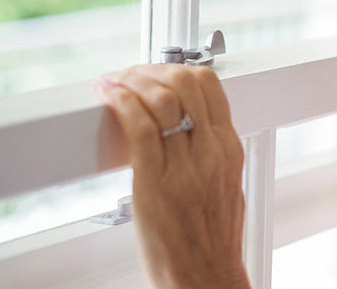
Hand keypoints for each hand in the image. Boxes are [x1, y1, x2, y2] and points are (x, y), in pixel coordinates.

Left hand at [95, 64, 249, 288]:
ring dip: (130, 81)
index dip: (178, 69)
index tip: (158, 73)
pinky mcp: (155, 182)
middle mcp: (211, 152)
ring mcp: (185, 167)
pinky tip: (107, 95)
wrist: (205, 277)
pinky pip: (139, 127)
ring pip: (160, 99)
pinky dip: (120, 102)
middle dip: (152, 70)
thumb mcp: (225, 186)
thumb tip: (194, 129)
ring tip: (113, 83)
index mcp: (229, 150)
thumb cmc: (211, 242)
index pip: (210, 86)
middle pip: (186, 83)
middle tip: (132, 75)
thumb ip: (212, 153)